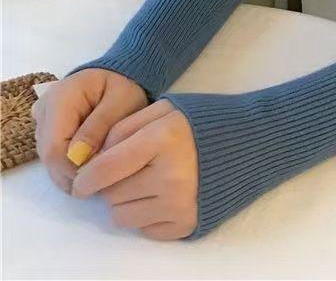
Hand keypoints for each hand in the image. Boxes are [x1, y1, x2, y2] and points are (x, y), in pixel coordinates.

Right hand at [32, 69, 147, 193]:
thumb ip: (99, 126)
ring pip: (50, 158)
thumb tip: (77, 156)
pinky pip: (55, 154)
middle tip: (102, 178)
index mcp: (59, 98)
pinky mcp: (49, 128)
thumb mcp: (121, 102)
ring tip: (100, 170)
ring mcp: (43, 120)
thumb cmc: (126, 86)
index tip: (98, 176)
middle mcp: (44, 109)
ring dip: (71, 170)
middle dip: (73, 172)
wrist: (122, 76)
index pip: (54, 147)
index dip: (72, 169)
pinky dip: (71, 164)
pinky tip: (91, 164)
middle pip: (49, 155)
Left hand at [71, 99, 198, 239]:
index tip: (80, 181)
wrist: (250, 143)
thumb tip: (93, 162)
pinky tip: (163, 195)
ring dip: (125, 201)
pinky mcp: (186, 225)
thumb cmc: (202, 122)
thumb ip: (124, 129)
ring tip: (147, 182)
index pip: (106, 169)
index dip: (85, 177)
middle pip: (111, 194)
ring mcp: (179, 204)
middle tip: (131, 170)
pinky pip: (143, 229)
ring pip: (122, 216)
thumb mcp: (164, 110)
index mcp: (163, 140)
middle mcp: (171, 176)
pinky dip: (146, 214)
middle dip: (112, 183)